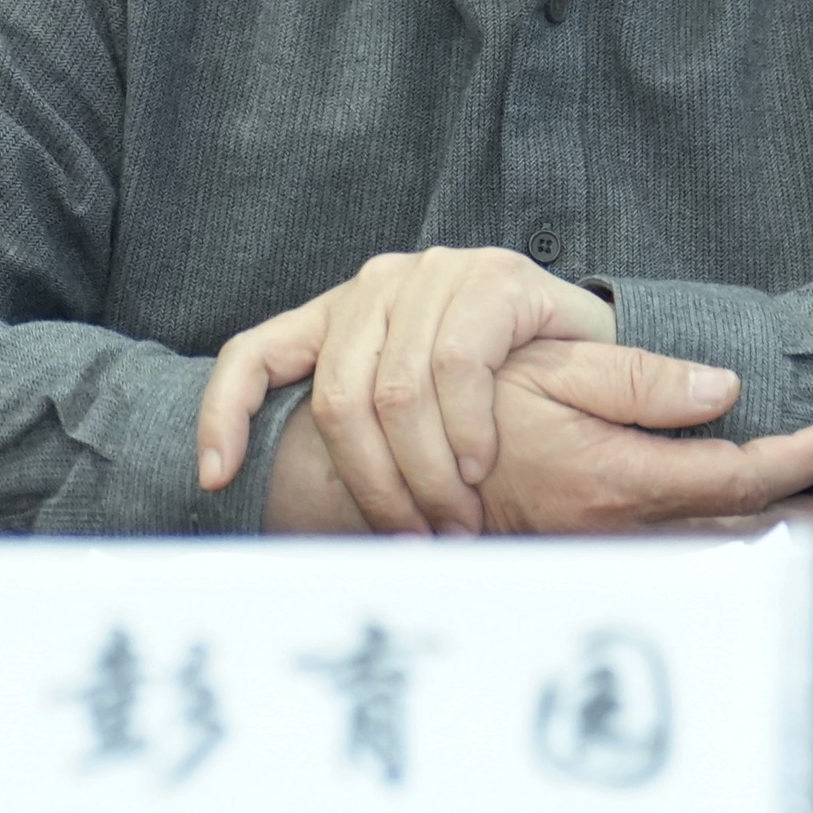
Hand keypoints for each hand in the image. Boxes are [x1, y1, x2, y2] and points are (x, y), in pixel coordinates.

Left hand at [197, 246, 617, 533]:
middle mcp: (378, 284)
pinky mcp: (494, 277)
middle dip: (373, 485)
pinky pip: (458, 366)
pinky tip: (480, 465)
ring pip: (398, 391)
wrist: (595, 353)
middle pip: (338, 397)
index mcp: (340, 315)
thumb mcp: (416, 415)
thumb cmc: (498, 395)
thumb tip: (290, 520)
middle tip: (410, 538)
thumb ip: (363, 438)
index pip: (253, 352)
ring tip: (454, 518)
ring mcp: (436, 274)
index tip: (216, 479)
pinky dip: (466, 430)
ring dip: (426, 473)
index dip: (223, 412)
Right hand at [432, 340, 812, 538]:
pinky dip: (730, 548)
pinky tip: (750, 533)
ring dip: (778, 538)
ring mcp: (608, 554)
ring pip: (717, 557)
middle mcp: (621, 531)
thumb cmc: (474, 408)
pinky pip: (682, 561)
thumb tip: (725, 389)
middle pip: (745, 535)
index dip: (808, 457)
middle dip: (811, 515)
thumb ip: (641, 381)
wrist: (403, 472)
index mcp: (619, 478)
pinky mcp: (595, 559)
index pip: (742, 478)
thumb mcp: (554, 370)